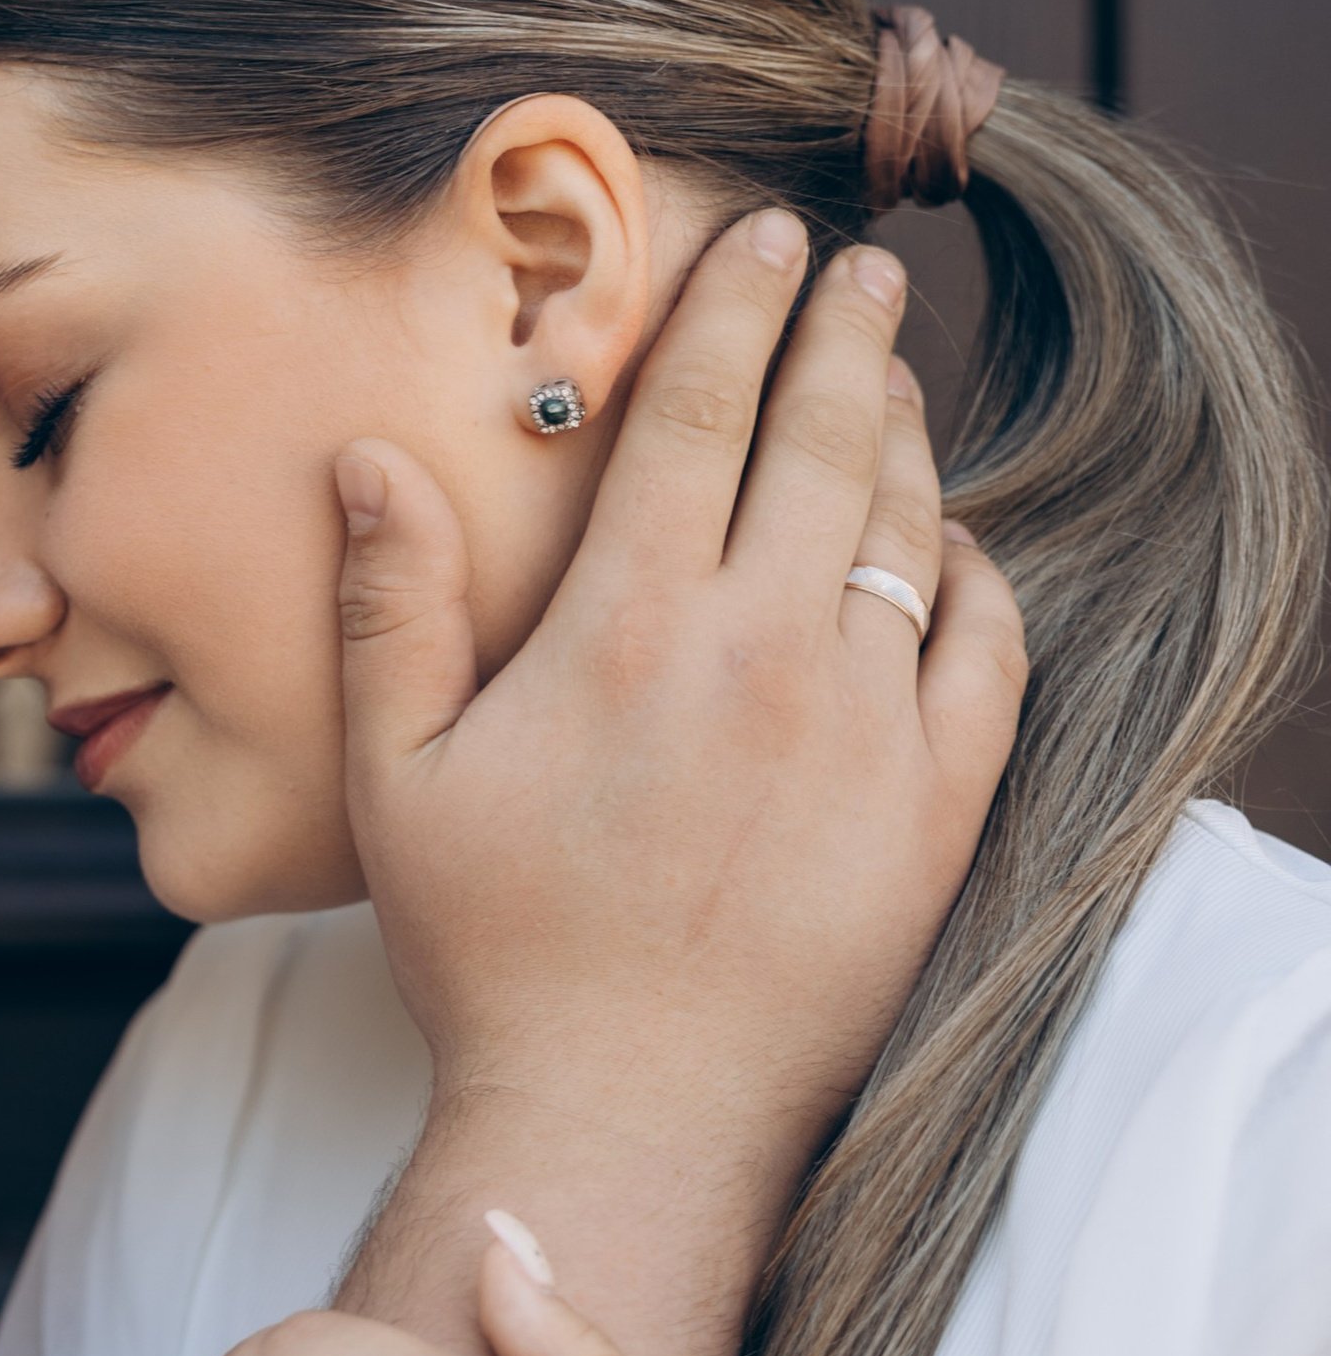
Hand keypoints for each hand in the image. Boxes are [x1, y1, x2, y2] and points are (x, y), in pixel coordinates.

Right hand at [336, 220, 1025, 1196]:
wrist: (626, 1115)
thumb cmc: (495, 954)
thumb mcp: (398, 778)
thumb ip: (391, 607)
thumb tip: (366, 458)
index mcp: (624, 628)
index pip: (702, 413)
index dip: (740, 307)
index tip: (770, 240)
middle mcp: (761, 655)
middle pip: (826, 438)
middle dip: (846, 332)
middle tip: (862, 271)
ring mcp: (864, 729)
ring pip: (910, 528)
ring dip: (906, 436)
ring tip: (894, 384)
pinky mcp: (935, 808)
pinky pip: (989, 649)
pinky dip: (974, 576)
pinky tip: (948, 549)